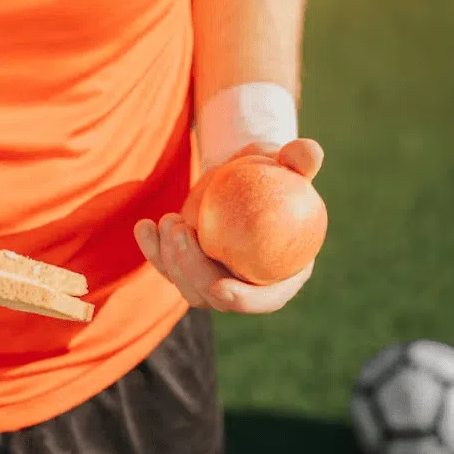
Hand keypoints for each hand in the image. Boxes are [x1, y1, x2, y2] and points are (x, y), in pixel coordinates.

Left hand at [134, 137, 324, 313]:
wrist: (241, 172)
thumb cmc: (273, 168)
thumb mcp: (288, 161)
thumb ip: (300, 159)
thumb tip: (310, 153)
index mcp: (281, 272)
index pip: (265, 299)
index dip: (244, 301)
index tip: (220, 286)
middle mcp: (246, 285)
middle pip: (216, 298)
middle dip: (194, 272)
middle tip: (182, 232)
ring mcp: (213, 278)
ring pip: (188, 287)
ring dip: (172, 259)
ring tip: (171, 219)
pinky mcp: (188, 267)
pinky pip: (167, 267)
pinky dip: (152, 249)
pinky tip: (144, 227)